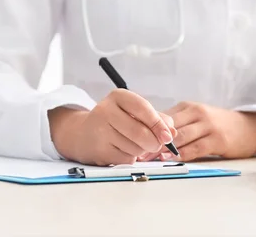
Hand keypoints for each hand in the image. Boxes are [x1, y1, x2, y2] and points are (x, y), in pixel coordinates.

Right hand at [48, 89, 176, 165]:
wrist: (83, 133)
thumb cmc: (115, 121)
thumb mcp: (133, 112)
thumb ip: (156, 118)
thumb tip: (172, 131)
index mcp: (118, 96)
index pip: (143, 108)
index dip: (159, 124)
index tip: (168, 135)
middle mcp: (106, 111)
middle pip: (140, 132)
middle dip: (154, 142)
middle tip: (156, 144)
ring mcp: (100, 131)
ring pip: (135, 148)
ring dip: (142, 150)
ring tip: (134, 144)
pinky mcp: (99, 150)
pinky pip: (127, 158)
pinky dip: (131, 157)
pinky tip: (123, 150)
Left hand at [139, 102, 255, 161]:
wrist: (248, 127)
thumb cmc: (218, 124)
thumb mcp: (197, 118)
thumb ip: (177, 124)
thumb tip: (149, 134)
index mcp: (188, 107)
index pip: (163, 116)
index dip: (147, 128)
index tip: (133, 139)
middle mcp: (197, 113)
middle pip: (169, 126)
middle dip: (152, 140)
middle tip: (137, 152)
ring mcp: (208, 125)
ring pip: (180, 137)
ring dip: (163, 148)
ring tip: (149, 157)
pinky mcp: (217, 139)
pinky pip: (195, 148)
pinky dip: (181, 154)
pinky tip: (170, 159)